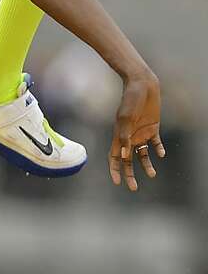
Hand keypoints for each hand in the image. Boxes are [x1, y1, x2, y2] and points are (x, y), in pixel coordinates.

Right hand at [109, 72, 163, 191]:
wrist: (142, 85)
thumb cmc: (130, 100)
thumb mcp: (126, 118)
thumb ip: (124, 137)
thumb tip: (123, 156)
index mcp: (118, 134)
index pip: (114, 157)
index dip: (115, 170)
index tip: (117, 182)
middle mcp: (128, 136)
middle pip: (127, 159)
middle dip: (129, 173)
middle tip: (133, 188)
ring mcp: (140, 132)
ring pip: (141, 153)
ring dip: (146, 165)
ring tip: (152, 175)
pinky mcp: (152, 127)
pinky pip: (155, 142)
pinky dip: (158, 149)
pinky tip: (160, 154)